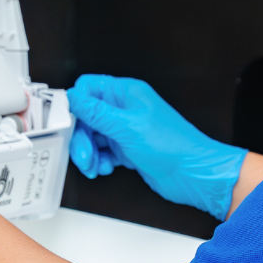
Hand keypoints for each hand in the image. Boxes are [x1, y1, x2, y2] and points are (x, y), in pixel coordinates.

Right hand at [66, 74, 246, 220]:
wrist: (193, 174)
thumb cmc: (172, 146)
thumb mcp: (127, 127)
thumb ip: (96, 112)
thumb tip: (73, 97)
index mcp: (126, 93)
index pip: (89, 88)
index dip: (76, 105)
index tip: (68, 123)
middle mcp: (126, 109)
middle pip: (87, 117)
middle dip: (82, 138)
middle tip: (84, 154)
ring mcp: (127, 130)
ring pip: (94, 137)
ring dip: (89, 153)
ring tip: (94, 165)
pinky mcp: (128, 149)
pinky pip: (104, 152)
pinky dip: (100, 162)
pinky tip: (105, 168)